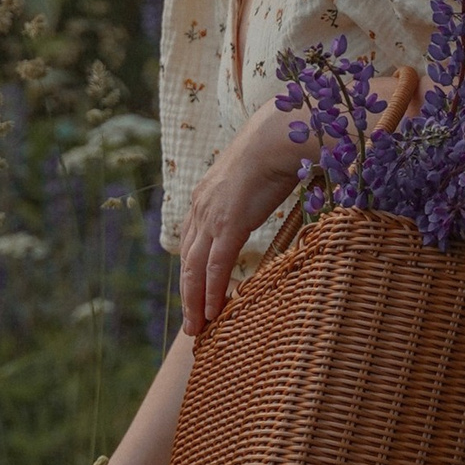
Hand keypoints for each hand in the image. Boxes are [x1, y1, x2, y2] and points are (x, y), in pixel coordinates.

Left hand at [180, 99, 308, 337]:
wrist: (277, 136)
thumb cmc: (276, 152)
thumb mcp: (257, 177)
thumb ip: (254, 194)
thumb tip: (269, 197)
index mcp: (206, 197)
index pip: (193, 243)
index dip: (194, 272)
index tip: (197, 294)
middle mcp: (201, 208)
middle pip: (188, 261)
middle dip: (188, 295)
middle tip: (193, 323)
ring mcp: (212, 217)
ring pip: (195, 270)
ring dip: (196, 302)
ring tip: (200, 328)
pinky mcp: (228, 225)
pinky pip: (215, 267)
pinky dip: (211, 292)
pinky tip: (212, 312)